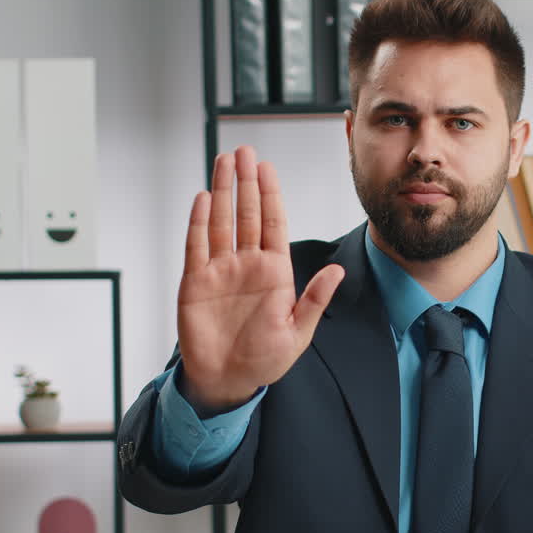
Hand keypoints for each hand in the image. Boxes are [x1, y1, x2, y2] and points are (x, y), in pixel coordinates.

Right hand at [176, 146, 344, 411]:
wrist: (227, 382)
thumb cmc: (264, 360)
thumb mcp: (297, 333)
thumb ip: (314, 299)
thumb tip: (337, 271)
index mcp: (274, 272)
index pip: (273, 224)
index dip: (270, 194)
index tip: (266, 167)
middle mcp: (246, 265)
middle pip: (247, 214)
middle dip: (246, 182)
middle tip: (243, 151)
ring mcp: (220, 271)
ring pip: (220, 222)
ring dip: (221, 192)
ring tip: (223, 162)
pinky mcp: (195, 282)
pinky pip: (196, 246)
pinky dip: (198, 222)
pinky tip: (202, 199)